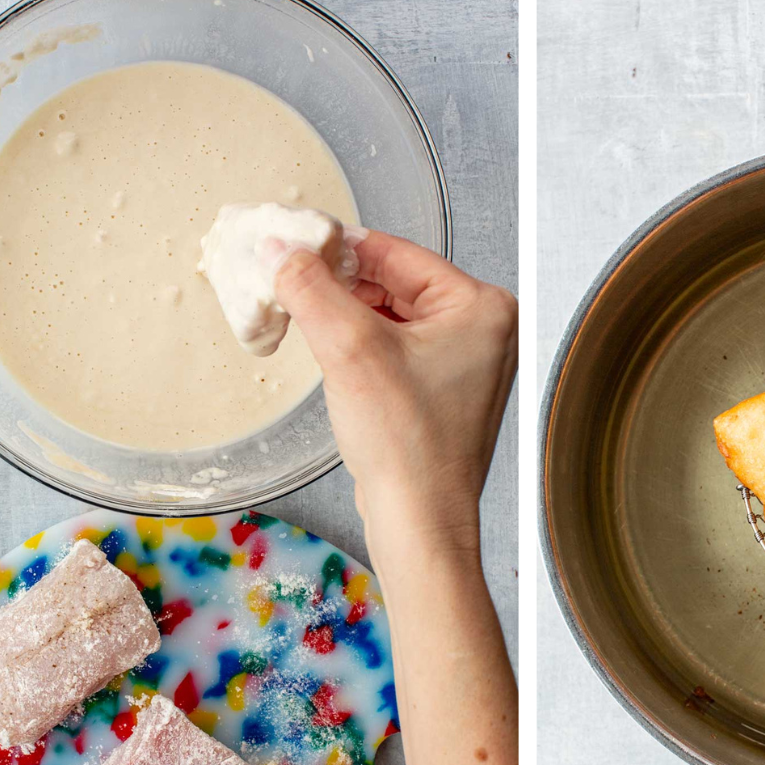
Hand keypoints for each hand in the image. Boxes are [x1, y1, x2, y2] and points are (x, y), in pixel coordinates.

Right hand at [271, 231, 516, 558]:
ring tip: (302, 311)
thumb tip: (281, 249)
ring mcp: (466, 363)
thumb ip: (312, 289)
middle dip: (341, 283)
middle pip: (395, 283)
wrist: (418, 525)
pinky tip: (328, 350)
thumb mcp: (349, 348)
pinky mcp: (443, 392)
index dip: (342, 246)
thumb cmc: (407, 445)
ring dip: (347, 314)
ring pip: (392, 316)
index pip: (398, 254)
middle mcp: (484, 330)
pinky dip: (360, 344)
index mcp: (482, 306)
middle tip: (290, 277)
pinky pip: (395, 348)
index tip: (296, 239)